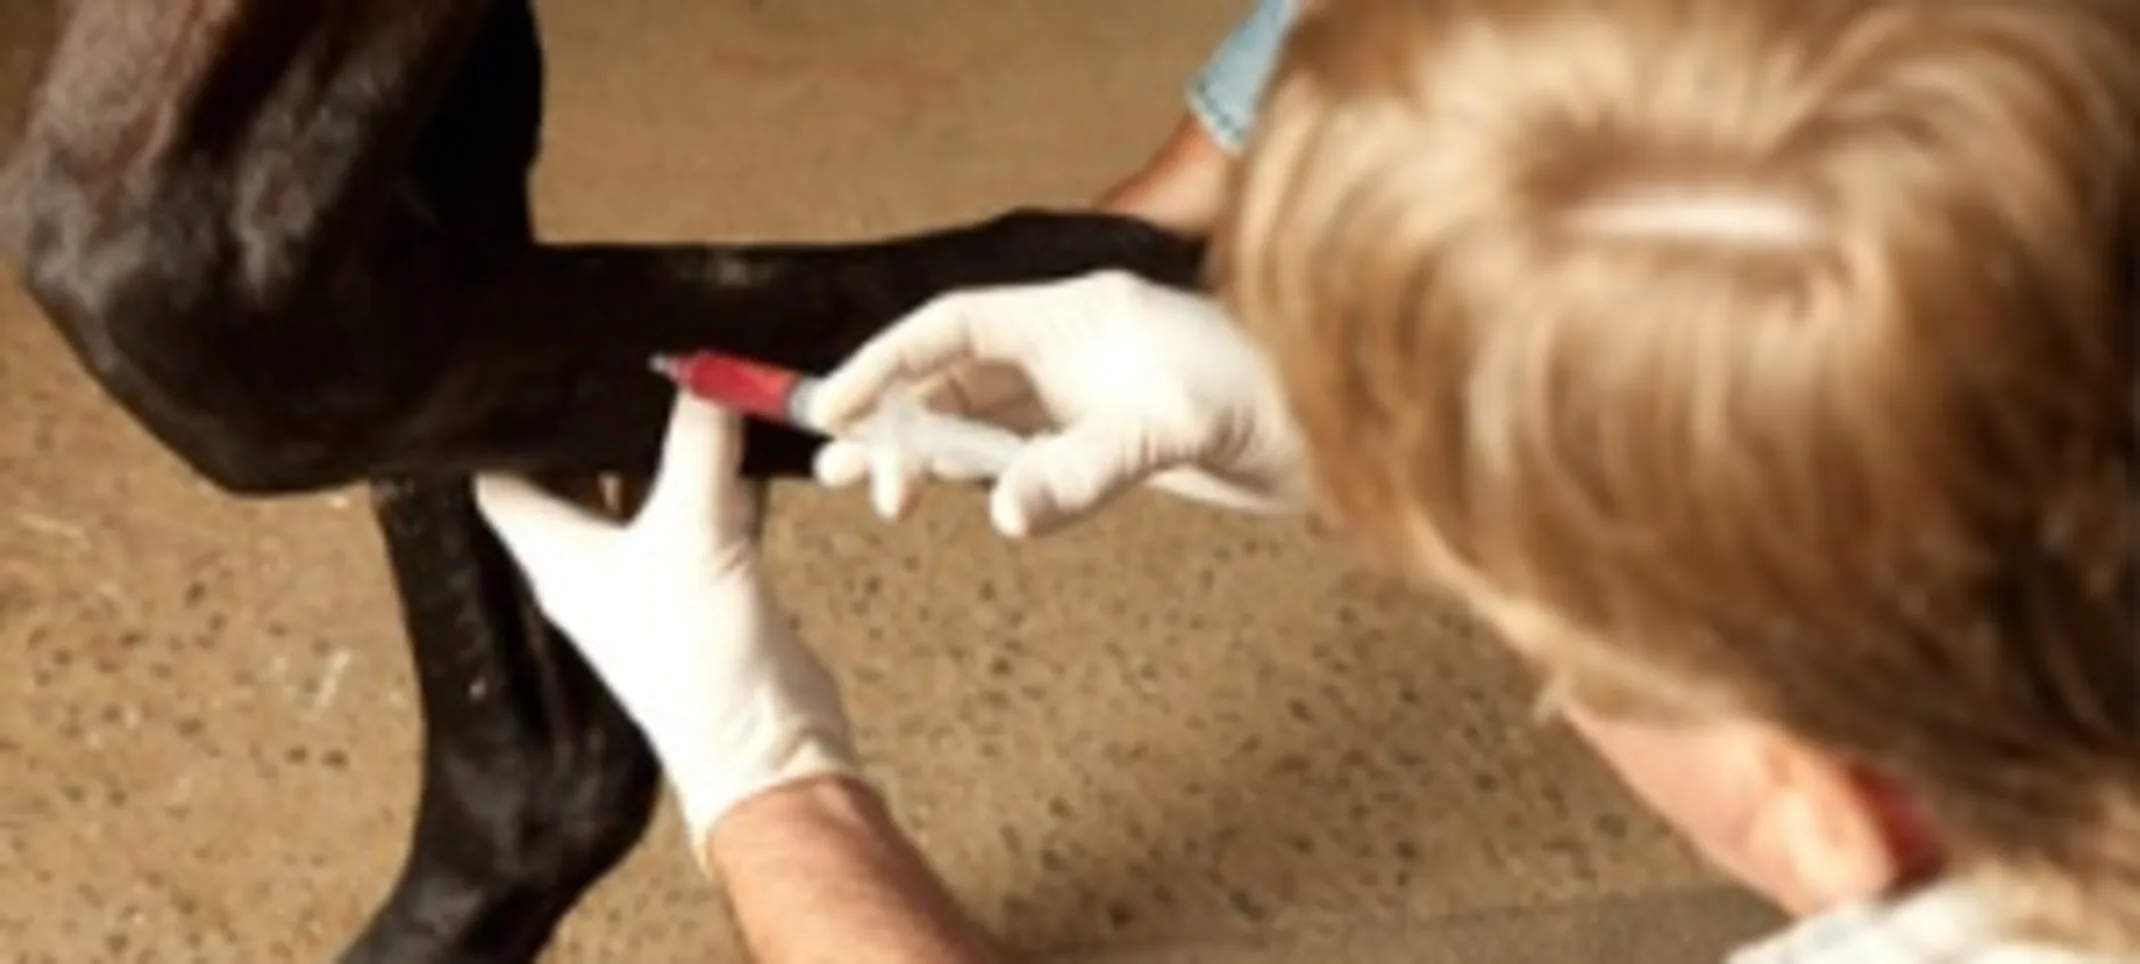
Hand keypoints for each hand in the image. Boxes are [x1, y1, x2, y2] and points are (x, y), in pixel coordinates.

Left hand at [473, 395, 860, 844]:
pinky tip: (745, 428)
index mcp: (558, 558)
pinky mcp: (715, 583)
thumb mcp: (694, 532)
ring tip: (679, 373)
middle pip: (579, 477)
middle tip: (616, 351)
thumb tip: (707, 369)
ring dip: (667, 443)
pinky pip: (711, 510)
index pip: (502, 481)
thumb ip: (700, 445)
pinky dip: (726, 472)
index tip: (526, 371)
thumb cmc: (698, 661)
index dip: (506, 429)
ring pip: (652, 490)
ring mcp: (656, 576)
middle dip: (599, 421)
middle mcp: (597, 565)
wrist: (769, 747)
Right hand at [807, 270, 1306, 537]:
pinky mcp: (1106, 443)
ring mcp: (1086, 397)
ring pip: (980, 421)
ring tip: (871, 494)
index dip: (887, 362)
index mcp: (1076, 317)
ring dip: (926, 454)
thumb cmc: (1272, 401)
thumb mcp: (1177, 429)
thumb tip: (1008, 514)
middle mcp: (1071, 350)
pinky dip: (977, 477)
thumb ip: (1087, 468)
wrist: (1342, 434)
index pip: (954, 328)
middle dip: (897, 422)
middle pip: (955, 377)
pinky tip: (942, 497)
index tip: (835, 407)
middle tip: (852, 477)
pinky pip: (1020, 456)